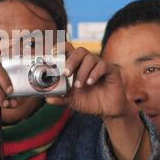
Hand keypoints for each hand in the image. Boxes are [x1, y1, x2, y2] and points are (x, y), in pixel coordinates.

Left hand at [47, 43, 150, 159]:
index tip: (53, 53)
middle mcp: (88, 62)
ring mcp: (100, 65)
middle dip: (71, 61)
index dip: (60, 48)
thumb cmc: (88, 102)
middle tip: (65, 73)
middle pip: (79, 51)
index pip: (69, 49)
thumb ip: (60, 99)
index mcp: (76, 66)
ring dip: (82, 72)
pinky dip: (94, 74)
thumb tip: (47, 99)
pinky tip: (90, 83)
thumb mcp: (71, 101)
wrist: (107, 111)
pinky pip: (103, 66)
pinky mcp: (111, 70)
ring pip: (90, 58)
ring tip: (79, 86)